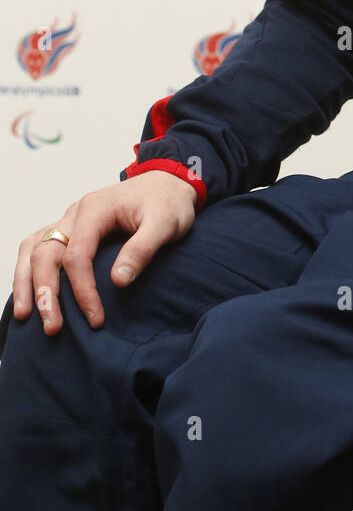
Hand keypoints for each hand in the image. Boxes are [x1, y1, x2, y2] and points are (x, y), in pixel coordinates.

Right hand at [11, 173, 198, 336]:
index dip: (82, 289)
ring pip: (34, 250)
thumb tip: (118, 281)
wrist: (168, 183)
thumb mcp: (166, 223)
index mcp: (96, 209)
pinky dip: (29, 270)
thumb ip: (143, 249)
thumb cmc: (168, 202)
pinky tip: (30, 293)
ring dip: (27, 283)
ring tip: (26, 316)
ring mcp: (70, 220)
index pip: (77, 254)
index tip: (95, 317)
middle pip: (46, 254)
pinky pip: (39, 247)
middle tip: (53, 327)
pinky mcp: (72, 229)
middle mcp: (75, 213)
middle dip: (46, 293)